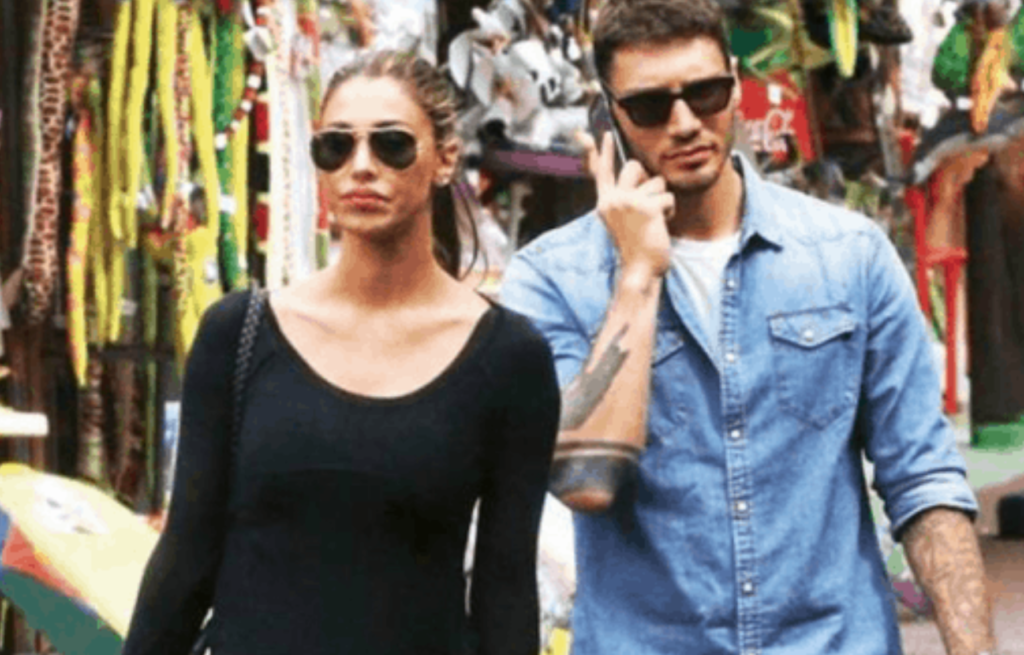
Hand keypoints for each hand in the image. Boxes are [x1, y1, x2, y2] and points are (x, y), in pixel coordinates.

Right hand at [580, 131, 673, 279]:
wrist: (639, 268)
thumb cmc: (635, 246)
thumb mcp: (623, 220)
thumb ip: (624, 198)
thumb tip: (639, 177)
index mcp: (604, 203)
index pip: (602, 171)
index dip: (603, 152)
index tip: (605, 134)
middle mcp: (613, 199)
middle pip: (633, 166)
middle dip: (646, 177)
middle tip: (649, 199)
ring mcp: (629, 202)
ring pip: (656, 182)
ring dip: (662, 199)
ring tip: (655, 220)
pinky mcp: (647, 207)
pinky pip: (667, 197)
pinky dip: (670, 211)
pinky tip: (662, 225)